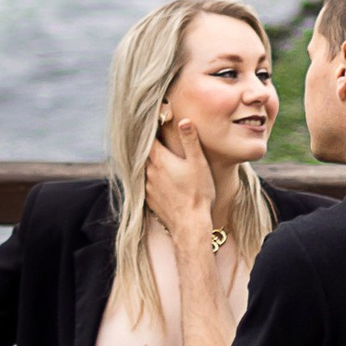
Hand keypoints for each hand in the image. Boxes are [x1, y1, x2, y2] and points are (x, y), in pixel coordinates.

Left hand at [145, 122, 216, 258]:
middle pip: (147, 153)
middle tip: (161, 140)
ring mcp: (148, 187)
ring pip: (147, 169)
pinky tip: (164, 181)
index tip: (156, 124)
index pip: (150, 139)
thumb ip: (190, 141)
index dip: (153, 130)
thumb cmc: (197, 193)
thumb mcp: (198, 163)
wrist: (190, 225)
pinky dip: (154, 179)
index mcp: (160, 160)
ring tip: (165, 161)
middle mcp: (150, 172)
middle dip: (153, 146)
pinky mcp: (149, 200)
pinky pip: (148, 184)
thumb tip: (184, 120)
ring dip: (153, 164)